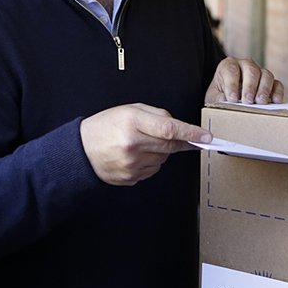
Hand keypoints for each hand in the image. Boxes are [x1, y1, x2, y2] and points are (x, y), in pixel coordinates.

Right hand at [80, 103, 211, 186]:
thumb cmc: (105, 127)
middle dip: (180, 142)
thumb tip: (179, 126)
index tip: (206, 136)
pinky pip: (154, 170)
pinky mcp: (131, 177)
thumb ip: (156, 115)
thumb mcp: (128, 110)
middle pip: (170, 146)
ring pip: (163, 159)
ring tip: (142, 144)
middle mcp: (132, 144)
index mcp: (132, 122)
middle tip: (183, 138)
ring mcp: (131, 164)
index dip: (190, 133)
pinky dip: (152, 162)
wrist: (81, 151)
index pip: (169, 129)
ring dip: (161, 152)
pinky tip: (137, 155)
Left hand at [205, 57, 284, 104]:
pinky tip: (275, 101)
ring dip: (264, 89)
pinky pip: (277, 84)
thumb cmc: (220, 95)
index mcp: (228, 65)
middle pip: (251, 70)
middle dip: (250, 86)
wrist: (229, 98)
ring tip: (260, 102)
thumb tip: (225, 101)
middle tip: (248, 100)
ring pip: (266, 75)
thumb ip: (218, 98)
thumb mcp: (214, 96)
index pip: (231, 70)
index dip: (232, 84)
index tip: (232, 98)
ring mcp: (259, 72)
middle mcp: (245, 65)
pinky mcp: (270, 83)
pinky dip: (277, 92)